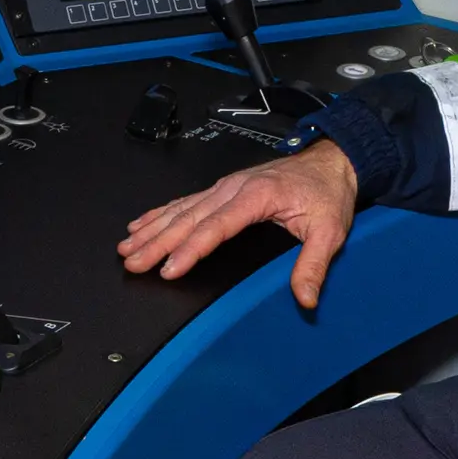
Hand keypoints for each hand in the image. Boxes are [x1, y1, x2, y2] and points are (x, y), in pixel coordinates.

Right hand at [119, 139, 359, 309]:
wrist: (331, 161)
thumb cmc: (327, 192)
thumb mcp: (330, 231)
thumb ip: (313, 265)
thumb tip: (305, 297)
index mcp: (256, 196)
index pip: (216, 227)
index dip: (190, 249)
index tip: (169, 268)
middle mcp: (234, 188)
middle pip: (188, 219)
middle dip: (157, 242)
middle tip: (134, 262)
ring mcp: (225, 187)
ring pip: (180, 209)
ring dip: (151, 229)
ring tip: (127, 247)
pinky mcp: (222, 189)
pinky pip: (185, 201)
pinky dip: (160, 213)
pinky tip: (141, 223)